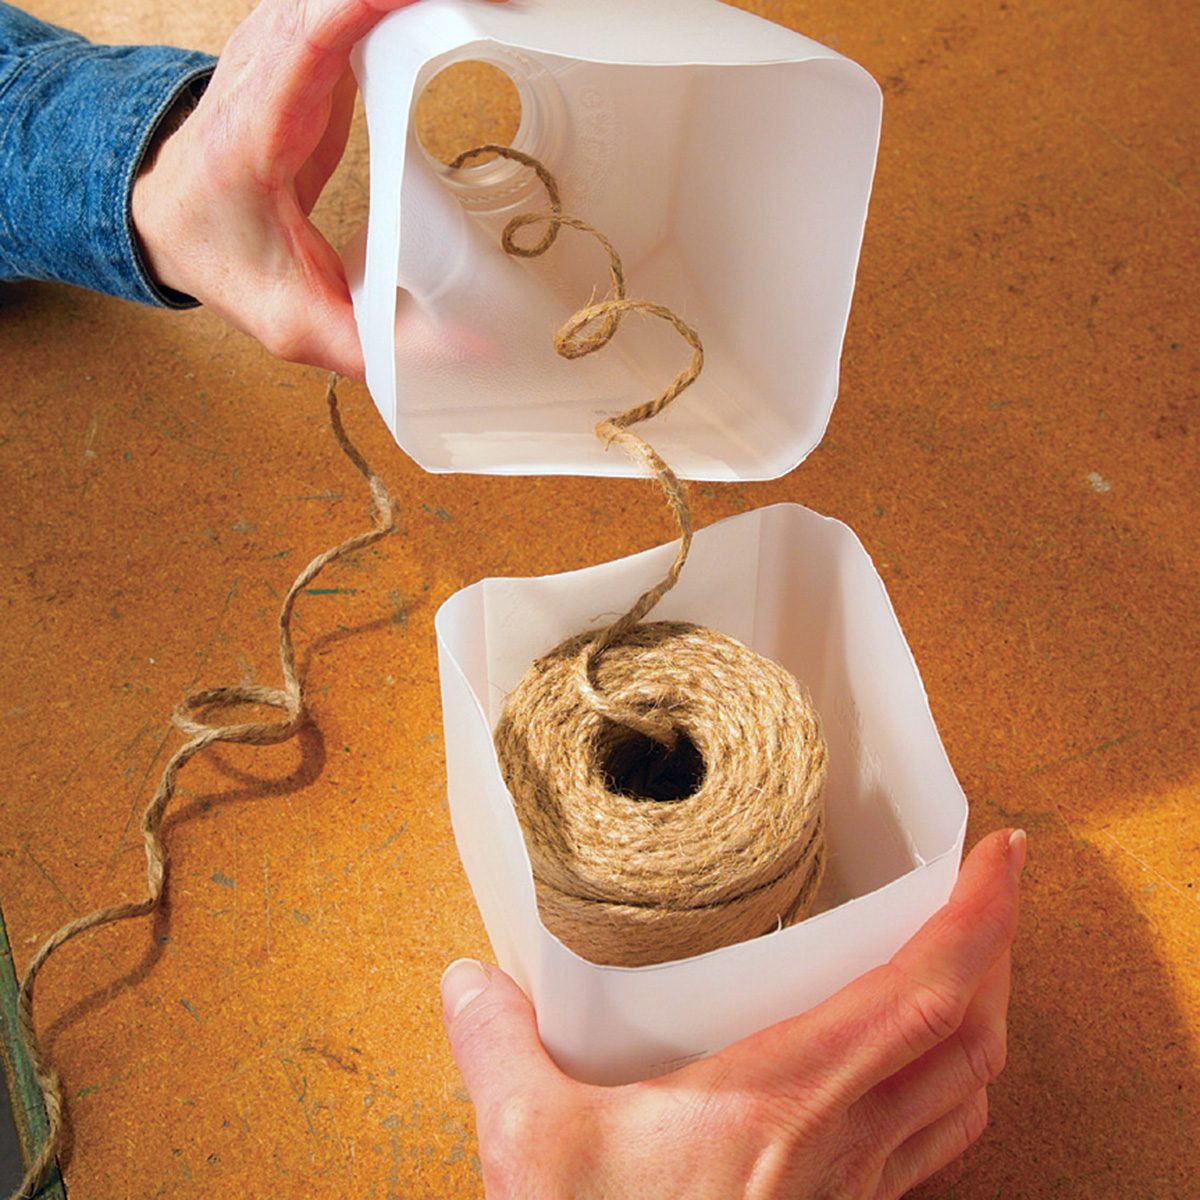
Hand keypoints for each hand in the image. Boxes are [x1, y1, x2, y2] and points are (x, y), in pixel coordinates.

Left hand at [132, 0, 504, 377]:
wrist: (168, 212)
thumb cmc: (222, 256)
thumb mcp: (288, 322)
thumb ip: (370, 345)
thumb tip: (472, 351)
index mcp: (260, 122)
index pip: (316, 27)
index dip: (379, 1)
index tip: (452, 7)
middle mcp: (269, 61)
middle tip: (508, 12)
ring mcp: (287, 40)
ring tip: (496, 12)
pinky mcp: (309, 40)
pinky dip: (408, 3)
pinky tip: (456, 15)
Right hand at [440, 828, 1024, 1198]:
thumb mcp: (533, 1153)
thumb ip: (500, 1052)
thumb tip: (468, 982)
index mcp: (786, 1100)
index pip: (926, 995)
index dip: (978, 917)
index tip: (998, 852)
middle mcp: (845, 1143)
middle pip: (972, 1035)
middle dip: (996, 949)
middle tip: (982, 887)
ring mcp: (857, 1191)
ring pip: (966, 1092)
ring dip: (982, 1016)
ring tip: (965, 963)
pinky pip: (934, 1142)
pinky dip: (950, 1084)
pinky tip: (912, 1070)